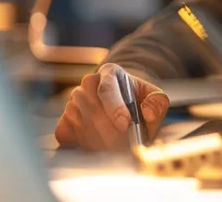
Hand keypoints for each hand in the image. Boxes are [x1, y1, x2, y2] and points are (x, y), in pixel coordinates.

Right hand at [54, 63, 169, 150]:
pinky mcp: (64, 119)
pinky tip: (96, 147)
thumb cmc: (138, 99)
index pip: (107, 89)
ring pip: (78, 120)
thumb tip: (148, 114)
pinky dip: (79, 142)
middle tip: (123, 145)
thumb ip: (157, 102)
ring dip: (97, 138)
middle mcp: (88, 83)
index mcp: (111, 73)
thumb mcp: (154, 96)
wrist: (122, 102)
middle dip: (108, 129)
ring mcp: (73, 101)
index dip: (114, 108)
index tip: (124, 124)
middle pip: (91, 107)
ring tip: (115, 147)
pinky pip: (64, 132)